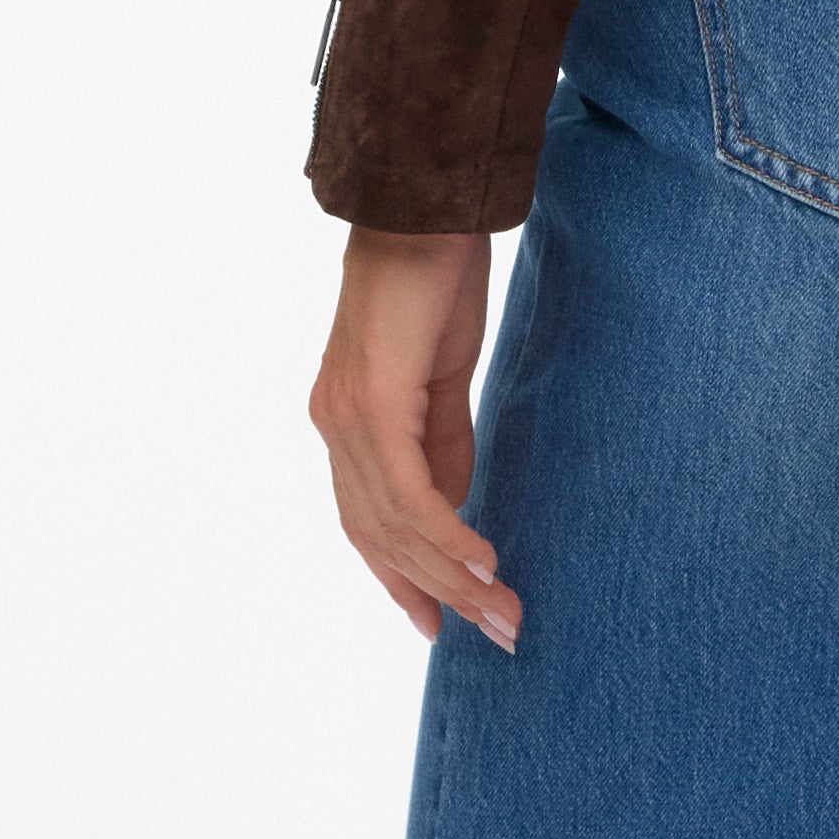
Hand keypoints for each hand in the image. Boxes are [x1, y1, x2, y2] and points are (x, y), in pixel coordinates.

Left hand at [310, 227, 520, 650]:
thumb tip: (458, 508)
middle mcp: (334, 426)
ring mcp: (348, 418)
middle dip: (439, 592)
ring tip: (504, 611)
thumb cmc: (435, 277)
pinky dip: (446, 534)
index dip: (402, 578)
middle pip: (380, 538)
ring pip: (394, 527)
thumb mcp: (443, 373)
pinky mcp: (373, 405)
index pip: (367, 523)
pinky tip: (483, 562)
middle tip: (499, 631)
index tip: (440, 622)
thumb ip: (444, 443)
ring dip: (452, 577)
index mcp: (347, 419)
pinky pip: (408, 493)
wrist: (426, 207)